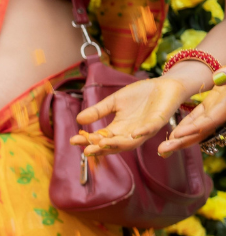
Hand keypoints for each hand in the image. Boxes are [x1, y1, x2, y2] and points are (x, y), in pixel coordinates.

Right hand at [70, 77, 187, 155]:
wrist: (163, 85)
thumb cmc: (140, 94)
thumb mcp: (114, 101)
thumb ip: (98, 111)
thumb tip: (79, 119)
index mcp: (119, 128)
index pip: (101, 138)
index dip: (88, 141)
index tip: (73, 141)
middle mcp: (131, 133)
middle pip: (114, 145)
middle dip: (100, 148)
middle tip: (86, 151)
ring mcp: (145, 129)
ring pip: (130, 142)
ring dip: (117, 144)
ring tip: (102, 144)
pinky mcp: (159, 121)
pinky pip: (150, 129)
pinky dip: (143, 132)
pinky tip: (134, 133)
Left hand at [159, 84, 225, 155]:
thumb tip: (218, 76)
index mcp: (225, 107)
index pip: (209, 120)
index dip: (193, 128)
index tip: (177, 134)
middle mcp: (220, 114)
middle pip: (200, 132)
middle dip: (181, 142)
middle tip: (162, 150)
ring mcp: (214, 113)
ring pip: (196, 129)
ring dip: (179, 139)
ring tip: (162, 149)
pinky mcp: (208, 109)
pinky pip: (194, 121)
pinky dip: (183, 129)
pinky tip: (171, 137)